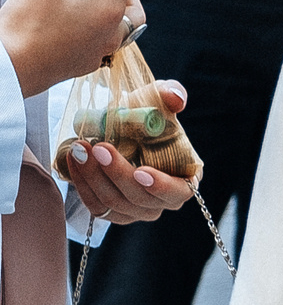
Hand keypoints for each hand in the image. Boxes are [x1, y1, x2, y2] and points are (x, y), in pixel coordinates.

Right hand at [0, 0, 136, 96]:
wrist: (8, 67)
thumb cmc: (27, 23)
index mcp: (110, 10)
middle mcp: (111, 35)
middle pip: (134, 11)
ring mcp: (97, 54)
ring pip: (117, 31)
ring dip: (107, 14)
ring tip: (83, 1)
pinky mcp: (80, 66)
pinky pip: (96, 45)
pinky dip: (92, 31)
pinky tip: (69, 23)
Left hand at [62, 80, 195, 223]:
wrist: (119, 128)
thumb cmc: (145, 115)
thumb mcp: (159, 99)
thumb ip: (171, 94)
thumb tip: (175, 98)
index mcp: (185, 177)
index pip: (179, 192)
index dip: (161, 186)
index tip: (140, 171)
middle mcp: (163, 200)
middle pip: (140, 199)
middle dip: (116, 173)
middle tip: (99, 147)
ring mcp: (137, 209)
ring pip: (115, 202)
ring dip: (94, 177)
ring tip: (80, 149)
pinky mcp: (112, 210)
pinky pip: (96, 206)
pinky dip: (82, 185)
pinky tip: (74, 162)